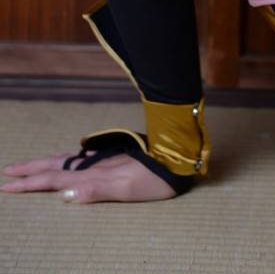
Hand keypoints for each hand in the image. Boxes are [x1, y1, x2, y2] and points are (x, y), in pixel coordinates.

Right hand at [1, 151, 175, 202]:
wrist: (178, 157)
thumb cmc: (155, 178)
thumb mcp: (127, 188)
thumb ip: (95, 191)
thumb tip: (64, 195)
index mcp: (94, 173)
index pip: (55, 179)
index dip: (31, 183)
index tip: (7, 185)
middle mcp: (95, 164)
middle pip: (56, 167)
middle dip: (31, 170)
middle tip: (8, 172)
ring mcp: (104, 159)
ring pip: (66, 160)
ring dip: (45, 163)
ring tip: (29, 165)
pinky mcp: (113, 158)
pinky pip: (80, 158)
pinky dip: (65, 160)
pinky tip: (67, 160)